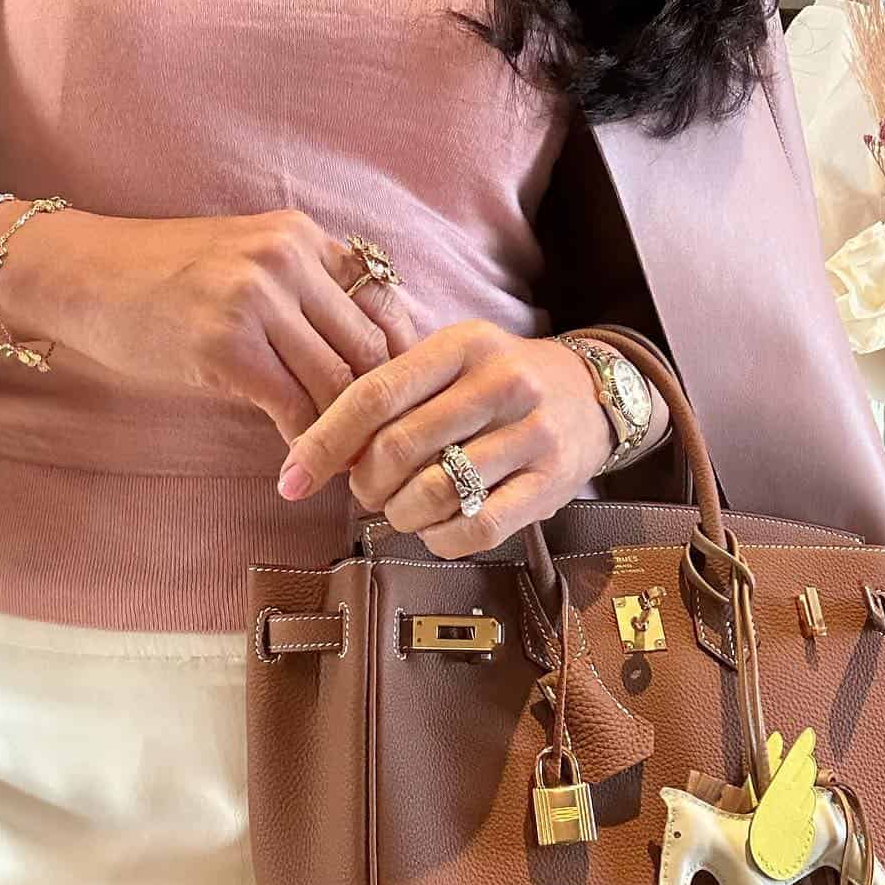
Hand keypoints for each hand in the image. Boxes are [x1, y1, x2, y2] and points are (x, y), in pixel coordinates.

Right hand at [0, 204, 418, 442]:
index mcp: (302, 236)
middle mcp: (287, 259)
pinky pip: (292, 406)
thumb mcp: (248, 260)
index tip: (405, 400)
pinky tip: (302, 465)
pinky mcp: (224, 347)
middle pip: (369, 345)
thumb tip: (367, 357)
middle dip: (382, 403)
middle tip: (386, 446)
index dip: (401, 358)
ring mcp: (256, 300)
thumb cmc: (164, 277)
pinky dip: (305, 443)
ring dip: (347, 431)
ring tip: (350, 464)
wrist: (81, 274)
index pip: (383, 301)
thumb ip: (306, 293)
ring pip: (336, 381)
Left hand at [274, 320, 617, 556]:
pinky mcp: (552, 483)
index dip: (322, 442)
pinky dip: (440, 538)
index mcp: (462, 345)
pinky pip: (476, 529)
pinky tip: (438, 526)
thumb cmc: (500, 381)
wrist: (593, 393)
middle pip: (398, 448)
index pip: (374, 394)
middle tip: (365, 490)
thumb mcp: (452, 361)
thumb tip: (320, 451)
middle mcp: (501, 382)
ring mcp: (531, 433)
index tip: (291, 478)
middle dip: (363, 483)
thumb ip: (393, 393)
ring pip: (433, 493)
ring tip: (404, 507)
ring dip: (400, 514)